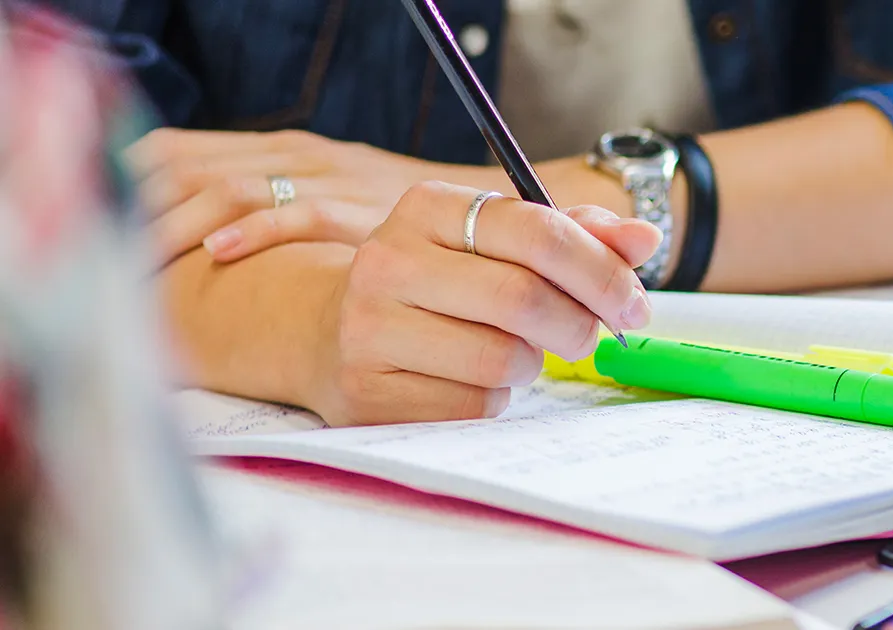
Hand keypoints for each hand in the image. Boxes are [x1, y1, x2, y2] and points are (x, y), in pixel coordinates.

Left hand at [125, 128, 505, 263]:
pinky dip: (256, 229)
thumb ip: (282, 208)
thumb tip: (207, 241)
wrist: (499, 220)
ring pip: (232, 186)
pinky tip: (221, 251)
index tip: (98, 227)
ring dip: (180, 224)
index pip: (179, 152)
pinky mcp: (364, 208)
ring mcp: (332, 178)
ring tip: (141, 261)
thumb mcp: (337, 202)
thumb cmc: (409, 226)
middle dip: (138, 211)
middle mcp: (300, 155)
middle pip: (190, 168)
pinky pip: (301, 212)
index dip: (130, 186)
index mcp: (283, 150)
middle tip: (104, 256)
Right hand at [305, 181, 658, 425]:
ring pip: (500, 359)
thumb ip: (576, 236)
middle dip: (577, 324)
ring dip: (530, 364)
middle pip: (523, 298)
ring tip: (512, 351)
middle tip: (588, 335)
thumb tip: (645, 239)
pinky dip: (494, 400)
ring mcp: (368, 329)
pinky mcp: (366, 392)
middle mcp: (388, 260)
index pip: (539, 232)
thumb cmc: (443, 282)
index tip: (635, 303)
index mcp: (428, 207)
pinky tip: (471, 380)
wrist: (330, 332)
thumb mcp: (500, 243)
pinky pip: (472, 406)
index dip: (603, 271)